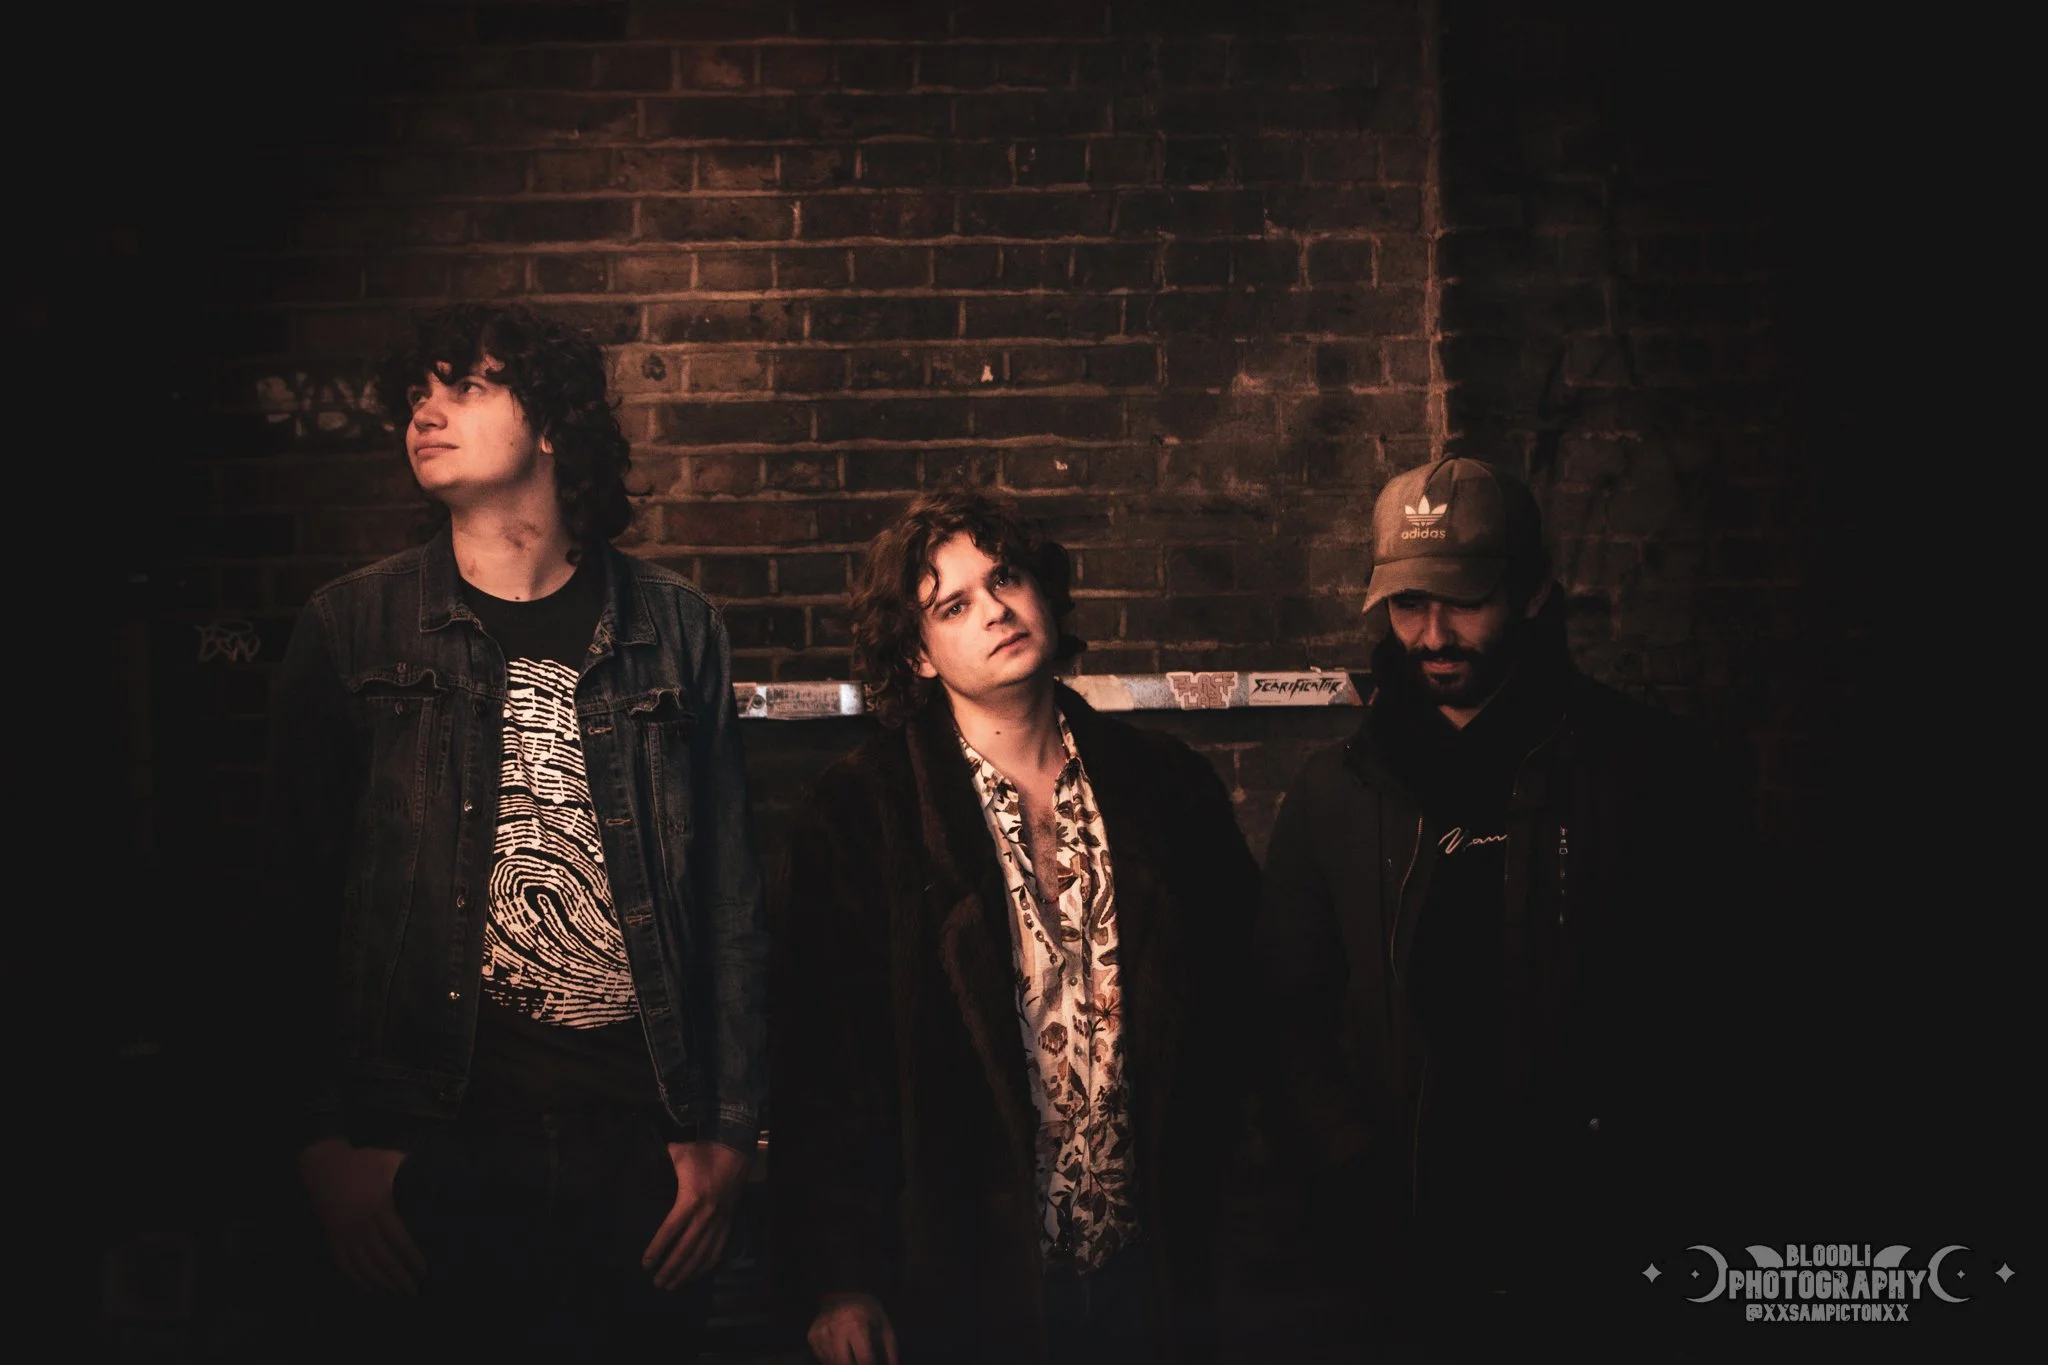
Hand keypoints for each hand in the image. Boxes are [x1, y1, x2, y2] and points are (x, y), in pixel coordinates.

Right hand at [296, 1138, 424, 1295]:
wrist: (323, 1164)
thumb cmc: (360, 1162)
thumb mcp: (389, 1161)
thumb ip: (411, 1168)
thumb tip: (435, 1169)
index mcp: (380, 1210)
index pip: (400, 1241)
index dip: (413, 1258)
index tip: (425, 1271)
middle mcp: (362, 1227)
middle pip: (384, 1260)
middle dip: (400, 1278)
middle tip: (414, 1292)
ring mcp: (345, 1235)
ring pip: (365, 1266)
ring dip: (382, 1282)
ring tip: (397, 1293)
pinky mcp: (332, 1238)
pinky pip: (344, 1264)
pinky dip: (356, 1278)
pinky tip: (368, 1289)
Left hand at [642, 1139, 750, 1288]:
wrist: (735, 1154)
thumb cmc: (704, 1154)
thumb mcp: (679, 1154)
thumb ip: (660, 1162)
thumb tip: (641, 1164)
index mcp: (691, 1200)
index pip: (670, 1231)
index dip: (657, 1249)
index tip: (646, 1264)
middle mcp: (705, 1216)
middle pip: (685, 1249)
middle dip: (670, 1268)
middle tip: (656, 1283)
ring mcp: (718, 1222)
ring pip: (701, 1254)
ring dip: (686, 1272)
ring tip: (672, 1285)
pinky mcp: (727, 1224)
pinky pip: (717, 1250)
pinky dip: (705, 1266)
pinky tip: (694, 1275)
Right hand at [807, 1292, 898, 1364]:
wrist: (841, 1288)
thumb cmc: (866, 1307)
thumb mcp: (883, 1323)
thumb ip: (890, 1348)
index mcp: (856, 1324)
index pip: (865, 1359)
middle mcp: (835, 1330)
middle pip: (845, 1364)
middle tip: (862, 1361)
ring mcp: (820, 1333)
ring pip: (833, 1363)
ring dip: (845, 1362)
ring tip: (853, 1353)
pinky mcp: (811, 1336)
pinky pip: (823, 1358)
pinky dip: (834, 1359)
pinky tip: (842, 1351)